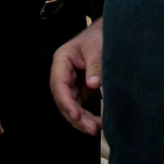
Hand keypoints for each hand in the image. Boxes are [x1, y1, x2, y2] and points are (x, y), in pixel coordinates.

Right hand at [50, 18, 102, 135]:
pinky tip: (96, 124)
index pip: (59, 84)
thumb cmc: (98, 37)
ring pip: (70, 106)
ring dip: (81, 120)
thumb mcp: (97, 48)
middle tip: (91, 128)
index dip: (66, 102)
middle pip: (63, 99)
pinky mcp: (78, 89)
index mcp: (62, 60)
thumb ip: (95, 66)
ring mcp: (69, 83)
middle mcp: (62, 73)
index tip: (77, 115)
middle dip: (75, 116)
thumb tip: (93, 84)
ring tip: (95, 129)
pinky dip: (86, 116)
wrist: (104, 34)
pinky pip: (78, 106)